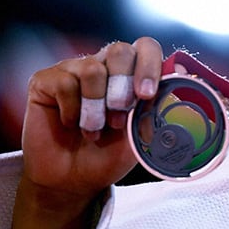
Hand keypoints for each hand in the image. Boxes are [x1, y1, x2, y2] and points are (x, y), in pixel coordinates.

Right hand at [20, 36, 164, 200]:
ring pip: (92, 69)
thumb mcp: (140, 135)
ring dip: (96, 108)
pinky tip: (71, 125)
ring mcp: (73, 70)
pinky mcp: (46, 80)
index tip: (146, 96)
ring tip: (93, 130)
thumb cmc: (109, 154)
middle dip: (122, 86)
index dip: (149, 66)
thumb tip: (182, 72)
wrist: (72, 181)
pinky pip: (64, 83)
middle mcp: (103, 65)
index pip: (146, 47)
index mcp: (131, 73)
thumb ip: (158, 105)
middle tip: (118, 118)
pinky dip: (71, 111)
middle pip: (119, 50)